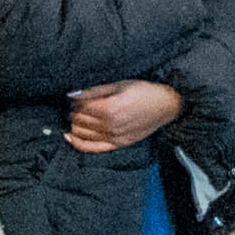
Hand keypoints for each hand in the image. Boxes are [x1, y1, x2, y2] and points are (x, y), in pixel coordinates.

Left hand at [65, 79, 182, 151]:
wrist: (165, 105)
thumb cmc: (144, 92)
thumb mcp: (119, 85)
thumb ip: (94, 91)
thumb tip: (72, 95)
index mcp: (110, 108)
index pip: (81, 106)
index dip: (77, 100)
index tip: (79, 97)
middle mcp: (110, 125)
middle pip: (79, 120)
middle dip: (75, 112)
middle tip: (80, 105)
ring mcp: (113, 137)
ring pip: (81, 133)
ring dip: (75, 124)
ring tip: (79, 116)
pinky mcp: (117, 144)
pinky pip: (91, 148)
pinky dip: (77, 143)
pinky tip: (69, 136)